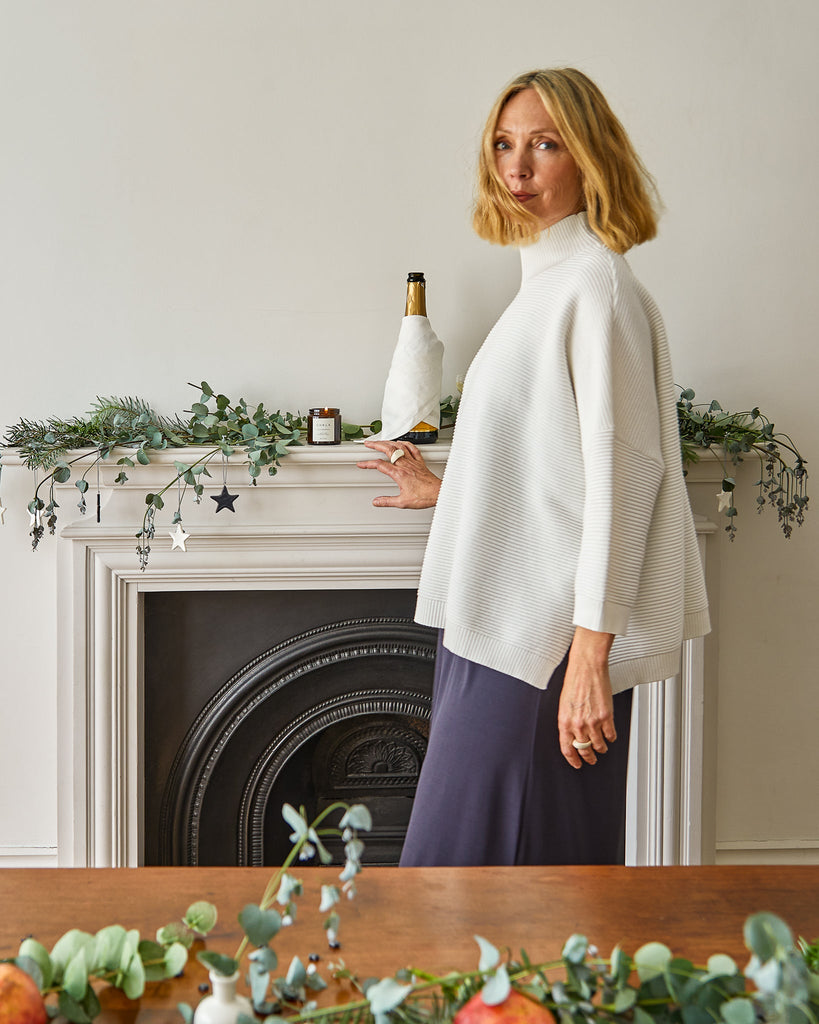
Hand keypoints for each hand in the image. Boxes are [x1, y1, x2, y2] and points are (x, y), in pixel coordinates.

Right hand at [356, 440, 440, 508]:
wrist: (439, 493)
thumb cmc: (424, 496)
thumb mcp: (402, 502)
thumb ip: (387, 501)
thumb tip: (377, 502)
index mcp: (399, 474)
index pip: (380, 465)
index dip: (368, 463)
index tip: (361, 464)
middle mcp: (405, 465)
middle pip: (388, 450)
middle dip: (376, 445)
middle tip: (368, 444)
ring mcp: (413, 462)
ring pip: (399, 446)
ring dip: (389, 442)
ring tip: (382, 441)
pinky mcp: (420, 462)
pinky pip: (412, 449)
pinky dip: (405, 443)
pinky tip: (401, 442)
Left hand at [558, 627, 616, 768]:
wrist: (586, 667)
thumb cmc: (574, 681)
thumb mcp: (564, 704)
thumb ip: (568, 721)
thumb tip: (571, 734)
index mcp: (564, 721)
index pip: (567, 749)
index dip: (572, 760)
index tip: (577, 764)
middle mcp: (578, 724)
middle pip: (584, 750)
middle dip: (588, 757)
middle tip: (591, 759)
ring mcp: (592, 722)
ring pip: (599, 745)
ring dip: (601, 747)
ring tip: (602, 746)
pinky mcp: (606, 717)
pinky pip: (611, 735)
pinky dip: (611, 737)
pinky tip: (610, 734)